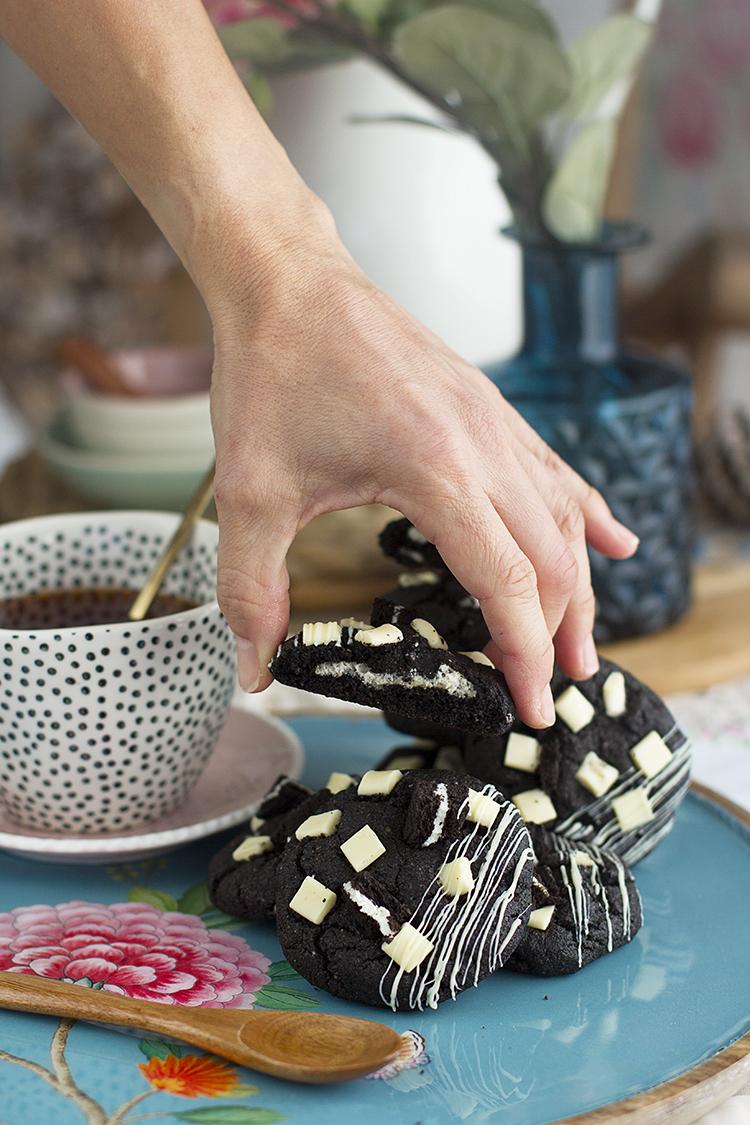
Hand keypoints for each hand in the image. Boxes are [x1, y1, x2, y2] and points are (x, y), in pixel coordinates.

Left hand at [209, 217, 637, 728]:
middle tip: (559, 686)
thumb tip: (257, 665)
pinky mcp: (488, 407)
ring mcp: (494, 421)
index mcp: (436, 471)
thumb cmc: (272, 375)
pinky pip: (555, 471)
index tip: (529, 704)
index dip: (525, 654)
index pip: (508, 584)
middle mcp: (484, 445)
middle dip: (563, 631)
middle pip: (555, 558)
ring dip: (581, 583)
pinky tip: (614, 540)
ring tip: (585, 638)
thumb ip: (252, 588)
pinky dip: (586, 514)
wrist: (287, 281)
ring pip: (565, 516)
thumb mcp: (250, 494)